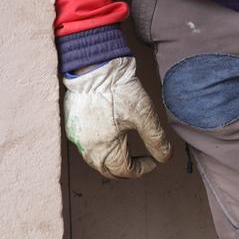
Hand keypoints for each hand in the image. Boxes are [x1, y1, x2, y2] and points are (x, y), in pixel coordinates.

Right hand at [63, 56, 172, 178]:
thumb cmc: (120, 90)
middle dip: (125, 170)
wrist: (96, 67)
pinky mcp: (73, 123)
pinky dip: (100, 148)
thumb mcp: (144, 115)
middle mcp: (87, 146)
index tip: (154, 160)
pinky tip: (110, 138)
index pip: (124, 170)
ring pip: (94, 160)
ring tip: (126, 151)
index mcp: (104, 147)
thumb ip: (156, 139)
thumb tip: (165, 157)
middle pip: (106, 169)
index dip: (142, 169)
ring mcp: (77, 135)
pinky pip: (85, 145)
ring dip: (111, 161)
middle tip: (140, 161)